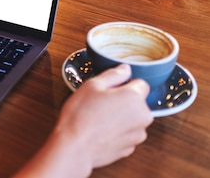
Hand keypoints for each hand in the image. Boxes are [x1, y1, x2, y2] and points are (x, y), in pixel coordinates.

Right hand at [14, 64, 152, 177]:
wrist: (75, 147)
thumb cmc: (81, 115)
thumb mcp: (92, 85)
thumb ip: (113, 75)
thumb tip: (125, 69)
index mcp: (134, 97)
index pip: (140, 83)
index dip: (125, 84)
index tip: (111, 88)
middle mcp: (142, 116)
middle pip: (137, 102)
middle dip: (123, 101)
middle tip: (101, 102)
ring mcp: (137, 135)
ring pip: (132, 119)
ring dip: (121, 117)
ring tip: (98, 118)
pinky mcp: (129, 148)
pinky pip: (126, 134)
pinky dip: (117, 131)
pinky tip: (100, 130)